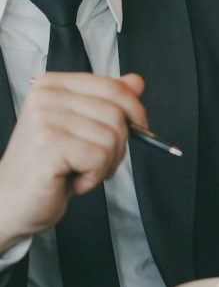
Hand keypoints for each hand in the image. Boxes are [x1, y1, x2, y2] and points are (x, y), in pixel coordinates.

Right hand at [0, 72, 145, 251]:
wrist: (10, 205)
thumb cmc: (47, 168)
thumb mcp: (83, 128)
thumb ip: (108, 101)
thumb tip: (136, 82)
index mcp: (54, 84)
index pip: (113, 87)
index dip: (135, 110)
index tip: (138, 127)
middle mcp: (47, 96)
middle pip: (116, 112)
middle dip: (120, 143)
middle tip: (100, 161)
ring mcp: (45, 118)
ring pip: (112, 136)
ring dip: (106, 163)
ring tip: (81, 171)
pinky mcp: (49, 144)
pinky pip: (100, 157)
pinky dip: (95, 176)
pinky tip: (73, 181)